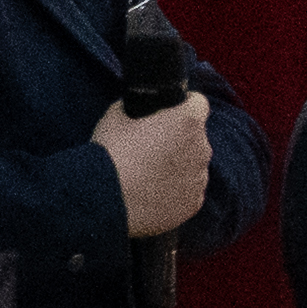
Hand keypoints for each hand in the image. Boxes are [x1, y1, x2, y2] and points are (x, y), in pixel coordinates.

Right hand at [95, 96, 209, 239]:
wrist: (104, 200)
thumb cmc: (109, 154)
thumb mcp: (114, 117)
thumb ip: (131, 107)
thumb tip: (131, 108)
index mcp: (187, 122)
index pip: (198, 103)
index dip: (183, 105)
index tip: (170, 112)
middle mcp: (202, 149)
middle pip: (195, 137)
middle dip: (178, 139)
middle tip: (150, 147)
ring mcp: (200, 178)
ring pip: (193, 166)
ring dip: (178, 166)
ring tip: (146, 174)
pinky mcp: (194, 203)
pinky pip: (188, 191)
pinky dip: (175, 191)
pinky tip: (151, 193)